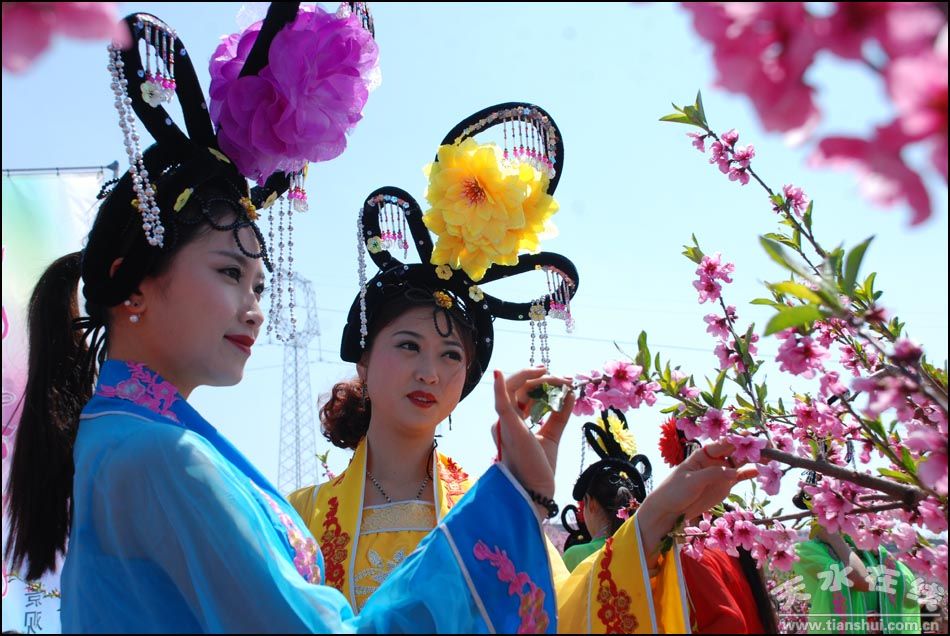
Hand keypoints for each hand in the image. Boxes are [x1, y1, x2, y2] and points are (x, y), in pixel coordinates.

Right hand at [491, 369, 574, 517]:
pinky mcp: (508, 427)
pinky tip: (498, 374)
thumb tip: (569, 393)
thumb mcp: (552, 434)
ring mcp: (505, 422)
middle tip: (565, 378)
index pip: (524, 393)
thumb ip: (559, 415)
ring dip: (536, 379)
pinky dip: (498, 388)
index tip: (563, 381)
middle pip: (520, 387)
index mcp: (513, 421)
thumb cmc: (540, 466)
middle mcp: (506, 420)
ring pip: (514, 388)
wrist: (537, 489)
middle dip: (543, 379)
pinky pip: (500, 403)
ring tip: (557, 377)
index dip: (542, 383)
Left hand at [637, 441, 756, 565]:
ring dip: (753, 459)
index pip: (722, 444)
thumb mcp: (692, 481)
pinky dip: (749, 473)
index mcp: (703, 454)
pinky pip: (740, 477)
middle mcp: (714, 460)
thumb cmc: (675, 490)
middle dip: (749, 448)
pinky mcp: (725, 485)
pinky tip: (759, 471)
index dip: (736, 440)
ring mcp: (721, 472)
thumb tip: (734, 472)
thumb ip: (713, 474)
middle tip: (766, 446)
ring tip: (769, 456)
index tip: (749, 436)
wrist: (670, 509)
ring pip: (740, 463)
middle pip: (734, 451)